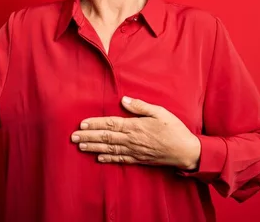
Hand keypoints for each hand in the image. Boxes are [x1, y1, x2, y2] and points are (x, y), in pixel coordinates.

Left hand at [71, 96, 200, 169]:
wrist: (186, 151)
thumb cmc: (174, 129)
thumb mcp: (160, 112)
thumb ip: (140, 106)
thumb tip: (123, 100)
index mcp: (135, 126)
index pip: (110, 124)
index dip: (95, 124)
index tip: (82, 123)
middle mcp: (132, 140)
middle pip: (106, 138)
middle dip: (88, 136)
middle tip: (73, 137)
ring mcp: (134, 151)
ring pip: (110, 149)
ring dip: (93, 148)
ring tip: (80, 146)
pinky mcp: (139, 159)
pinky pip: (120, 159)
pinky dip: (108, 159)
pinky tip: (98, 158)